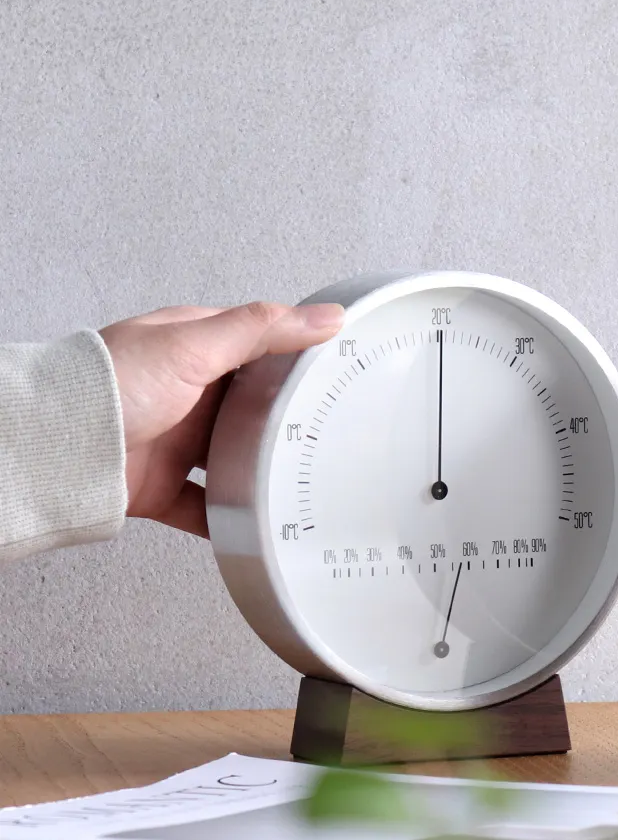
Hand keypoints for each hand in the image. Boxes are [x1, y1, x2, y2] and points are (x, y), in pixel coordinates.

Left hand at [99, 300, 344, 537]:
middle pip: (251, 408)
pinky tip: (251, 523)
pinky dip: (228, 518)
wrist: (60, 451)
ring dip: (258, 471)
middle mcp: (185, 394)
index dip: (296, 355)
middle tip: (321, 431)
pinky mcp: (165, 486)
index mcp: (191, 349)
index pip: (257, 345)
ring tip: (292, 478)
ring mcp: (175, 441)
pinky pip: (207, 508)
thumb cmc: (109, 386)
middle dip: (284, 422)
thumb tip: (323, 316)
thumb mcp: (193, 346)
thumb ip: (260, 330)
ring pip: (234, 459)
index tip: (336, 370)